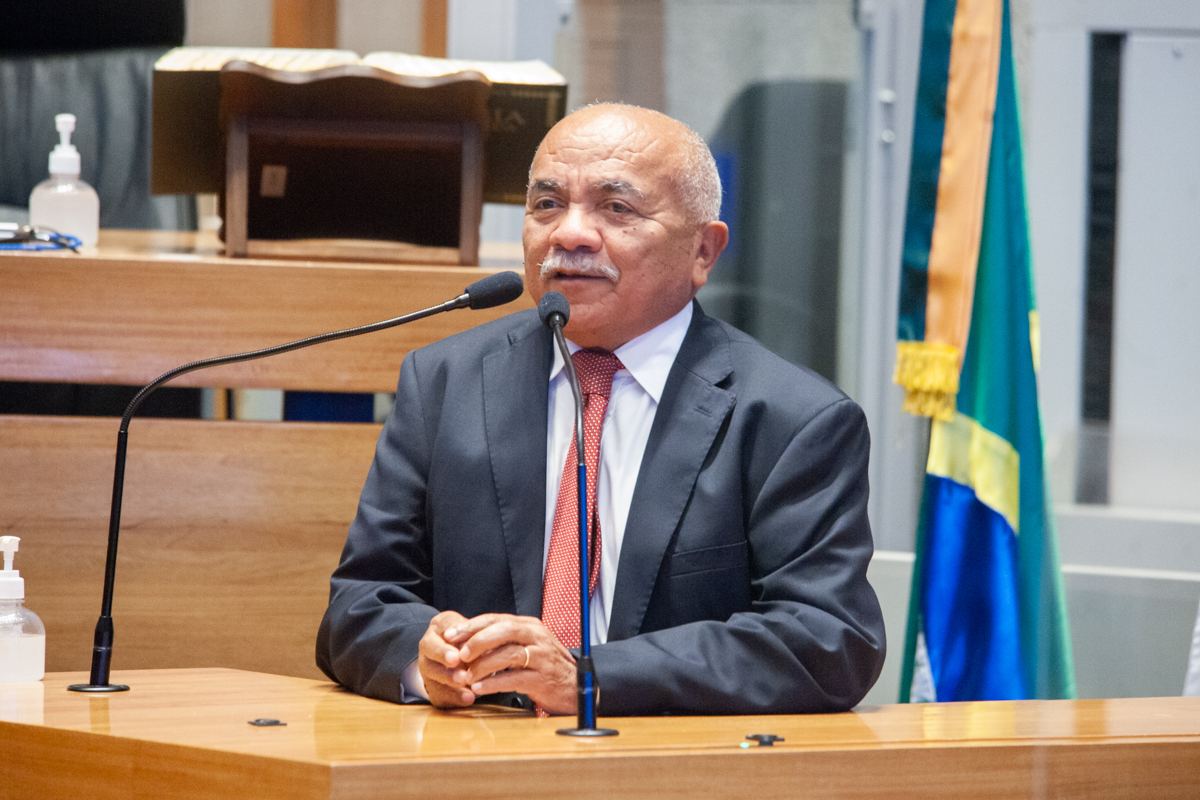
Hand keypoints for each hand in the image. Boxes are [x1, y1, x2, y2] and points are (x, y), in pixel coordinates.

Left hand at [418, 612, 576, 713]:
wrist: (576, 687)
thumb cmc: (546, 667)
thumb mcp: (527, 647)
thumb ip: (503, 642)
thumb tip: (469, 641)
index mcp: (530, 626)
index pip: (497, 619)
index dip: (472, 626)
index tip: (451, 634)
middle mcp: (537, 637)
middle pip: (504, 631)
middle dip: (477, 641)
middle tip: (458, 654)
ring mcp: (542, 657)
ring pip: (508, 655)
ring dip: (483, 666)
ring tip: (465, 676)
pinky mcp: (543, 678)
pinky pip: (514, 678)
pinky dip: (494, 683)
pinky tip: (480, 688)